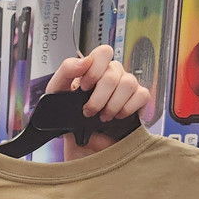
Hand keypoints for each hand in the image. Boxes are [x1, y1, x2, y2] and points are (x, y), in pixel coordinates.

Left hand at [46, 45, 149, 159]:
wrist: (79, 145)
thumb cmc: (67, 117)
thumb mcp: (56, 92)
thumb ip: (66, 71)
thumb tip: (84, 61)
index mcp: (94, 69)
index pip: (103, 53)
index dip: (95, 69)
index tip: (84, 87)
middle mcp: (112, 75)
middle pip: (114, 71)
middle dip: (99, 95)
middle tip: (89, 111)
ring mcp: (126, 87)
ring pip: (129, 83)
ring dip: (112, 104)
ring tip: (102, 118)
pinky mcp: (137, 101)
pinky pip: (142, 95)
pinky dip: (128, 107)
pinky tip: (117, 116)